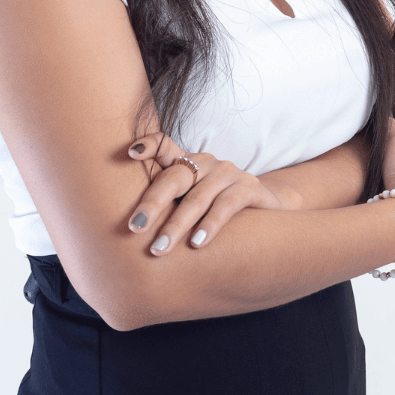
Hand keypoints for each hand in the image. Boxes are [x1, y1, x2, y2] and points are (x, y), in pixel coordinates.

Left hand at [126, 131, 296, 254]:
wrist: (266, 208)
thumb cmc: (217, 206)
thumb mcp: (190, 199)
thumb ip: (167, 203)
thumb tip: (128, 230)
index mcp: (187, 162)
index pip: (165, 146)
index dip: (149, 146)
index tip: (130, 153)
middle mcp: (205, 162)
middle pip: (174, 178)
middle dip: (152, 204)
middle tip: (134, 227)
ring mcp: (227, 173)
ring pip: (197, 198)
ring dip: (177, 225)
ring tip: (160, 248)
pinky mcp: (249, 187)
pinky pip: (226, 206)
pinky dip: (210, 225)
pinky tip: (197, 243)